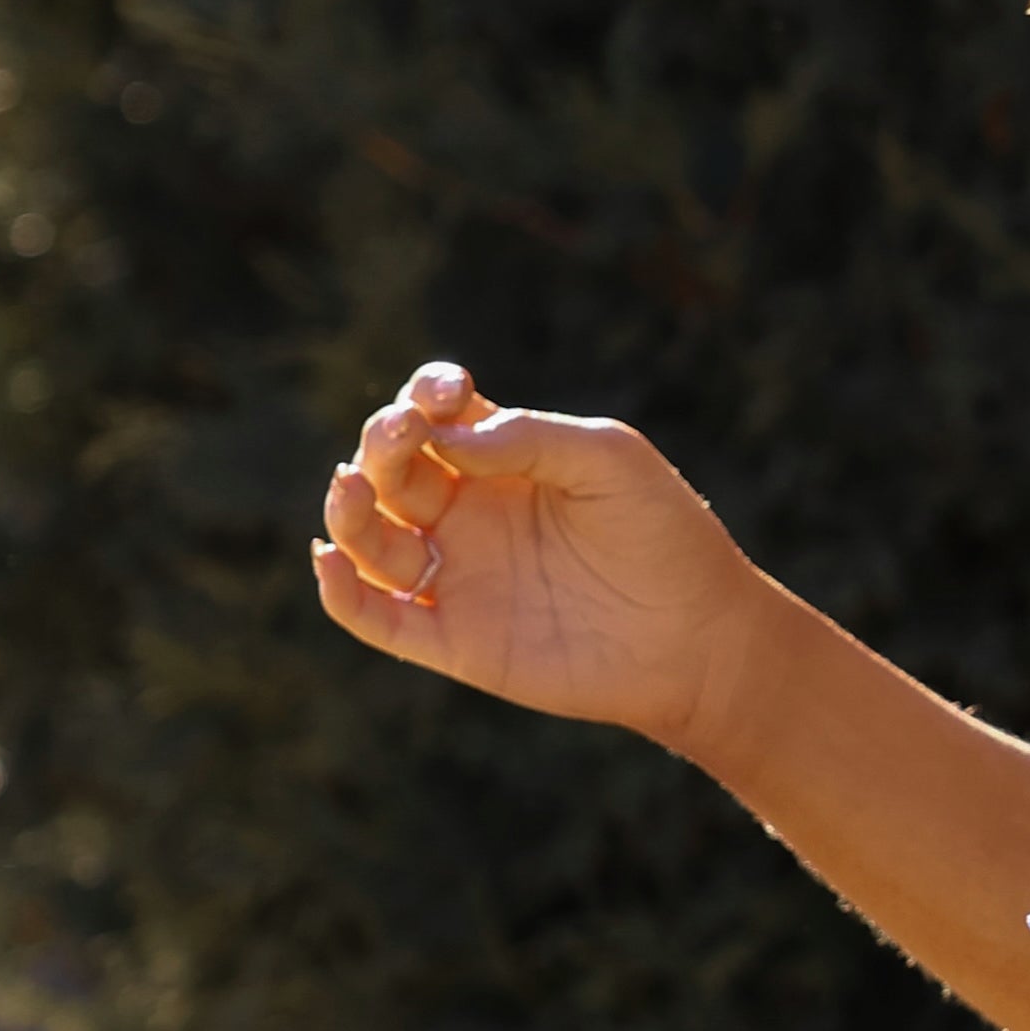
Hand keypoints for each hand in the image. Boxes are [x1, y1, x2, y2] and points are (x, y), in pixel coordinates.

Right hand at [311, 359, 776, 765]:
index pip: (437, 415)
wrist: (699, 637)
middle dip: (384, 444)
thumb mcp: (609, 460)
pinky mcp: (454, 639)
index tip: (443, 392)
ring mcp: (459, 575)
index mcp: (507, 460)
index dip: (424, 396)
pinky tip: (331, 559)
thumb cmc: (665, 536)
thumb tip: (443, 435)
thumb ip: (528, 438)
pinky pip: (377, 617)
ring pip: (371, 538)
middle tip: (402, 434)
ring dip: (350, 510)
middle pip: (393, 468)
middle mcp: (471, 513)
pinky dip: (341, 593)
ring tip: (352, 486)